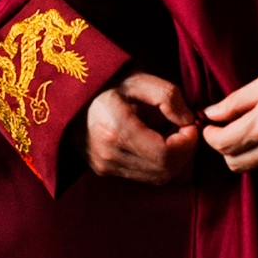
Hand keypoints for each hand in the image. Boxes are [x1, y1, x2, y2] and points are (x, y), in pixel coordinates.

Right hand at [72, 71, 199, 184]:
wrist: (67, 94)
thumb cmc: (105, 82)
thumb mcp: (137, 78)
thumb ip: (168, 95)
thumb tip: (188, 120)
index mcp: (116, 129)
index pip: (166, 155)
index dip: (187, 143)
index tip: (190, 123)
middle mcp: (109, 155)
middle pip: (165, 172)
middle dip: (184, 152)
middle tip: (185, 129)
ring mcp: (105, 167)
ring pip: (157, 179)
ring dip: (174, 159)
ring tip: (172, 134)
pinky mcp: (105, 171)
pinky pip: (144, 177)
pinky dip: (160, 164)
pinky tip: (158, 142)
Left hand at [202, 58, 257, 171]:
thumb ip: (235, 101)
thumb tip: (210, 113)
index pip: (222, 144)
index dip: (209, 136)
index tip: (210, 125)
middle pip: (234, 163)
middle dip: (225, 147)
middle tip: (228, 128)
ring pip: (256, 165)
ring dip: (248, 150)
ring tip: (257, 127)